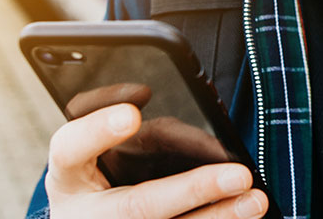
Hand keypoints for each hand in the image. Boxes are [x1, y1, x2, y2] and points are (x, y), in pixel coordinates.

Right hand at [46, 102, 269, 218]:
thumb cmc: (97, 180)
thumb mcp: (99, 155)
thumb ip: (140, 137)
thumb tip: (207, 144)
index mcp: (67, 178)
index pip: (69, 149)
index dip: (97, 132)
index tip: (133, 114)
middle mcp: (85, 214)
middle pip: (138, 206)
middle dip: (192, 190)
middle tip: (238, 174)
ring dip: (218, 218)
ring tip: (255, 200)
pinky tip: (243, 218)